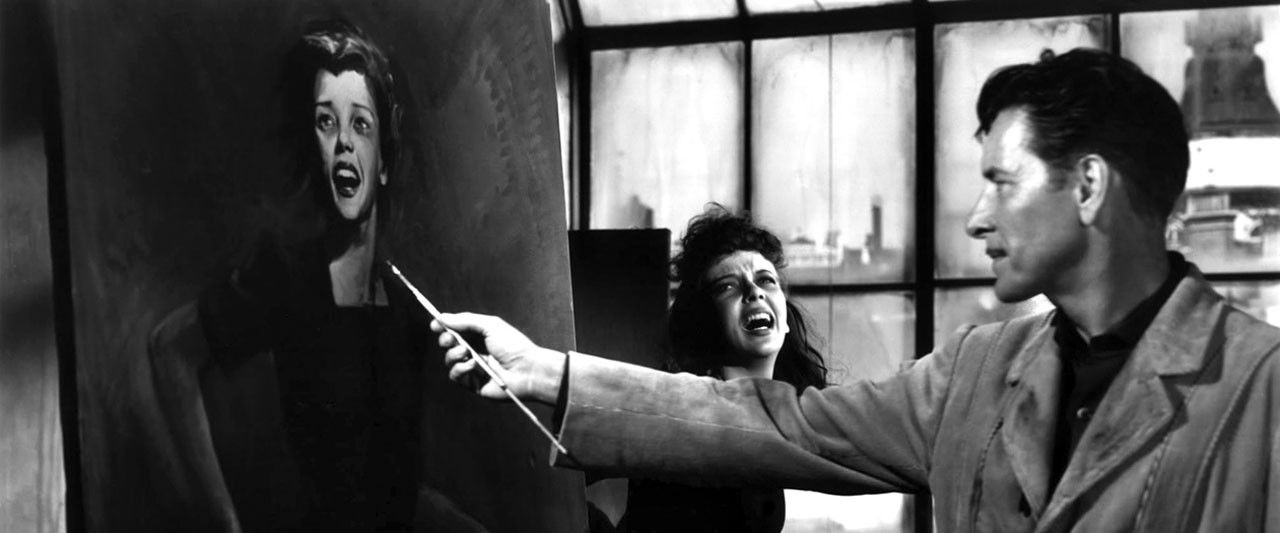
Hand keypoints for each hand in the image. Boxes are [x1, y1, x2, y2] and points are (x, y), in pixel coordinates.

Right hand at [431, 312, 564, 403]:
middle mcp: (474, 350)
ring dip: (453, 354)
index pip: (455, 330)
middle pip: (448, 344)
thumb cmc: (513, 345)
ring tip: (467, 352)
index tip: (435, 324)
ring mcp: (472, 368)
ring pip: (449, 360)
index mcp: (479, 335)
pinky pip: (455, 376)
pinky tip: (474, 365)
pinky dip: (461, 368)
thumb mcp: (490, 326)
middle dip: (445, 339)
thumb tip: (441, 317)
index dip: (443, 327)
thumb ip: (465, 321)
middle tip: (450, 339)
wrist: (527, 369)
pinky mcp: (472, 383)